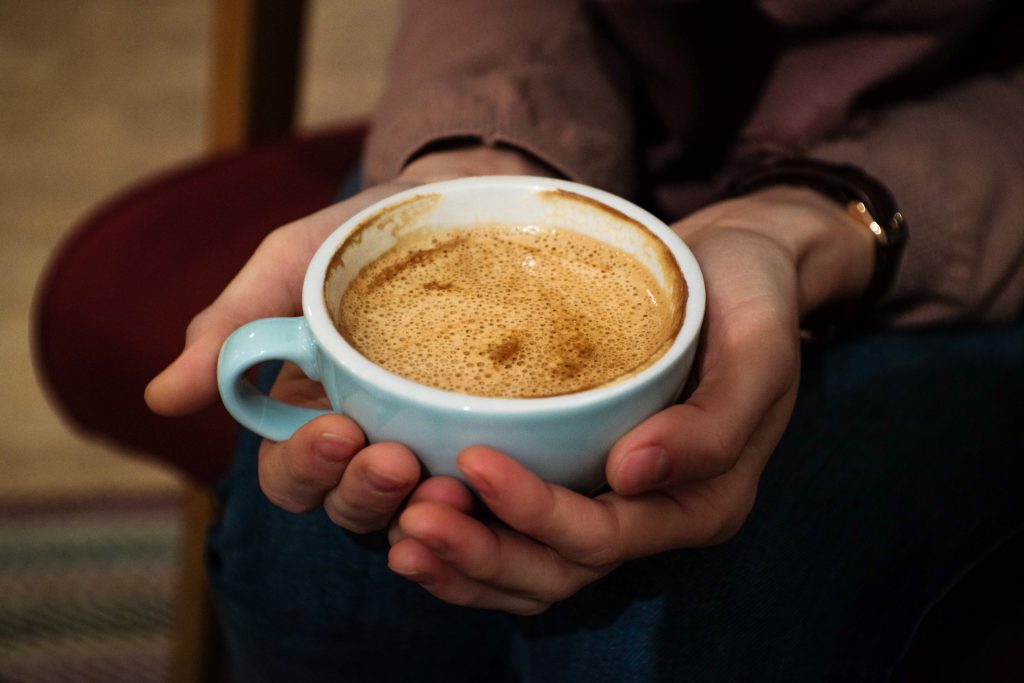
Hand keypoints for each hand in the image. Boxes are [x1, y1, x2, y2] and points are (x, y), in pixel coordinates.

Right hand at [144, 144, 554, 529]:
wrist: (456, 201)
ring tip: (449, 484)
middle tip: (397, 460)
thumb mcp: (290, 263)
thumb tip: (160, 397)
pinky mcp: (485, 433)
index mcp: (306, 414)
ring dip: (422, 509)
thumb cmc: (360, 234)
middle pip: (348, 506)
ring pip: (412, 513)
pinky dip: (483, 496)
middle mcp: (364, 440)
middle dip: (365, 493)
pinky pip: (482, 488)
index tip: (337, 428)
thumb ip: (235, 325)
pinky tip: (499, 483)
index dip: (307, 467)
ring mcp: (425, 440)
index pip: (291, 475)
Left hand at [384, 186, 875, 613]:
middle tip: (412, 520)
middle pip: (556, 570)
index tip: (474, 459)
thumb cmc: (752, 298)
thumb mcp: (758, 347)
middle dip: (481, 555)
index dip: (535, 513)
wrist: (736, 267)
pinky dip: (469, 534)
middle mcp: (651, 516)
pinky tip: (412, 516)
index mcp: (701, 502)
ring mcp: (612, 502)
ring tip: (400, 533)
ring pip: (529, 567)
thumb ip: (714, 423)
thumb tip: (632, 474)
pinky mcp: (578, 475)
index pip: (605, 536)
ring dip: (463, 561)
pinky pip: (517, 531)